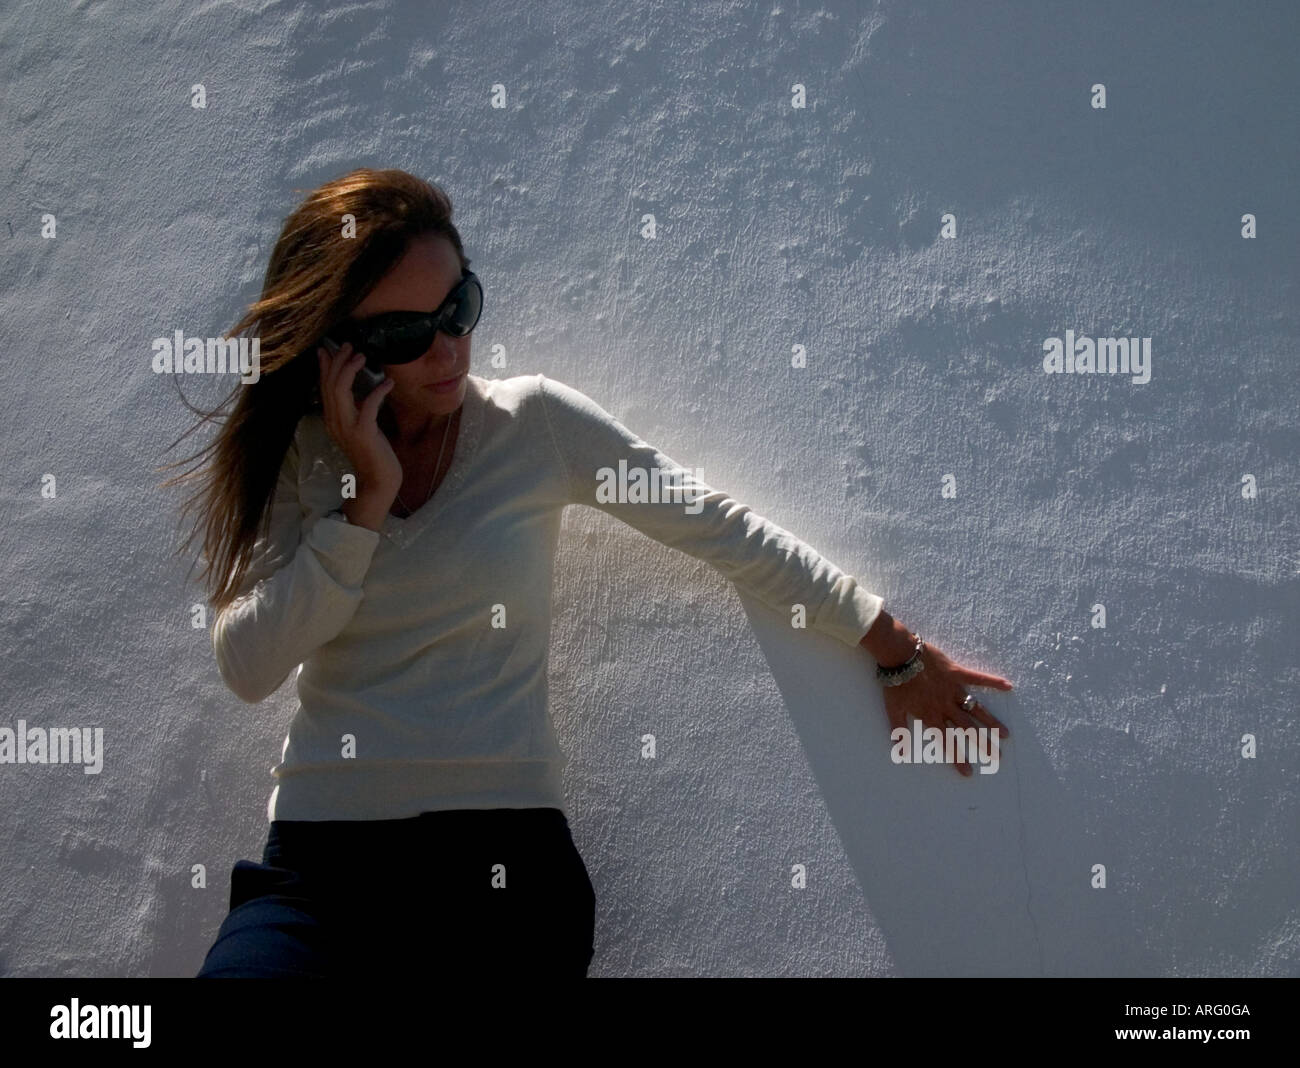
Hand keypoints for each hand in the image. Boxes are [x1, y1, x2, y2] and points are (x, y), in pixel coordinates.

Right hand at [316, 341, 402, 493]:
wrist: (378, 481)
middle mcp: (334, 421)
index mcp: (332, 419)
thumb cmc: (373, 452)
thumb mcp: (361, 426)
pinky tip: (388, 383)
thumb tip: (358, 388)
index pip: (323, 387)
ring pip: (340, 390)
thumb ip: (356, 408)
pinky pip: (368, 406)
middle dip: (338, 361)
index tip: (329, 348)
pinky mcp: (364, 433)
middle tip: (349, 345)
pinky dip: (378, 391)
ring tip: (362, 356)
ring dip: (351, 370)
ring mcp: (347, 427)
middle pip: (330, 384)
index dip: (325, 366)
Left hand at [881, 640, 1011, 776]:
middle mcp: (945, 706)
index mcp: (931, 716)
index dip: (958, 758)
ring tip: (1005, 734)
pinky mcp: (956, 673)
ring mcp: (953, 690)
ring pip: (975, 709)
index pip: (947, 741)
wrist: (898, 655)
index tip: (969, 772)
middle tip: (997, 757)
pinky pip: (977, 678)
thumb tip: (901, 753)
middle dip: (982, 744)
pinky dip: (992, 681)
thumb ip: (899, 731)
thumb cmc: (895, 683)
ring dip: (990, 722)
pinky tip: (1008, 686)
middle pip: (967, 728)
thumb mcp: (893, 709)